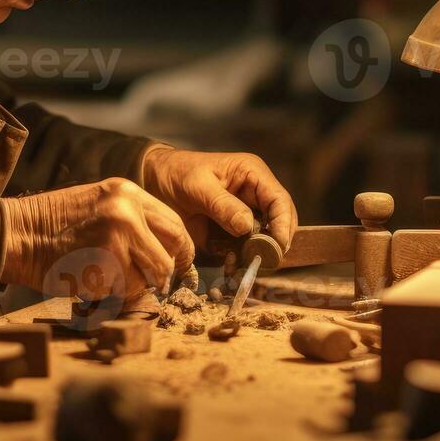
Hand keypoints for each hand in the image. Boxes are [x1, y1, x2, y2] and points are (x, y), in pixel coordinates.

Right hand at [0, 178, 194, 299]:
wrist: (17, 234)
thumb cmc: (54, 225)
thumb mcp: (99, 204)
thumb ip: (133, 219)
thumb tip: (164, 248)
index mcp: (128, 193)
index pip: (175, 225)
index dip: (179, 250)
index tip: (174, 264)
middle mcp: (127, 212)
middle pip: (172, 253)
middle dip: (164, 272)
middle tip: (153, 281)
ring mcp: (117, 239)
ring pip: (151, 276)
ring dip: (135, 286)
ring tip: (107, 276)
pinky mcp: (104, 266)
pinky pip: (127, 291)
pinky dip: (114, 295)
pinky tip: (91, 281)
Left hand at [139, 146, 297, 251]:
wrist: (155, 183)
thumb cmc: (177, 175)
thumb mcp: (198, 186)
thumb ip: (222, 205)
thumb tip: (247, 227)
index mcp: (252, 175)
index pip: (280, 200)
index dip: (284, 224)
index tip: (277, 246)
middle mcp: (255, 195)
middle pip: (279, 222)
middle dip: (273, 243)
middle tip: (262, 262)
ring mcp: (246, 214)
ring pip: (265, 239)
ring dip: (257, 255)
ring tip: (241, 265)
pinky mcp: (233, 232)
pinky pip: (245, 249)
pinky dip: (241, 260)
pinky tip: (230, 266)